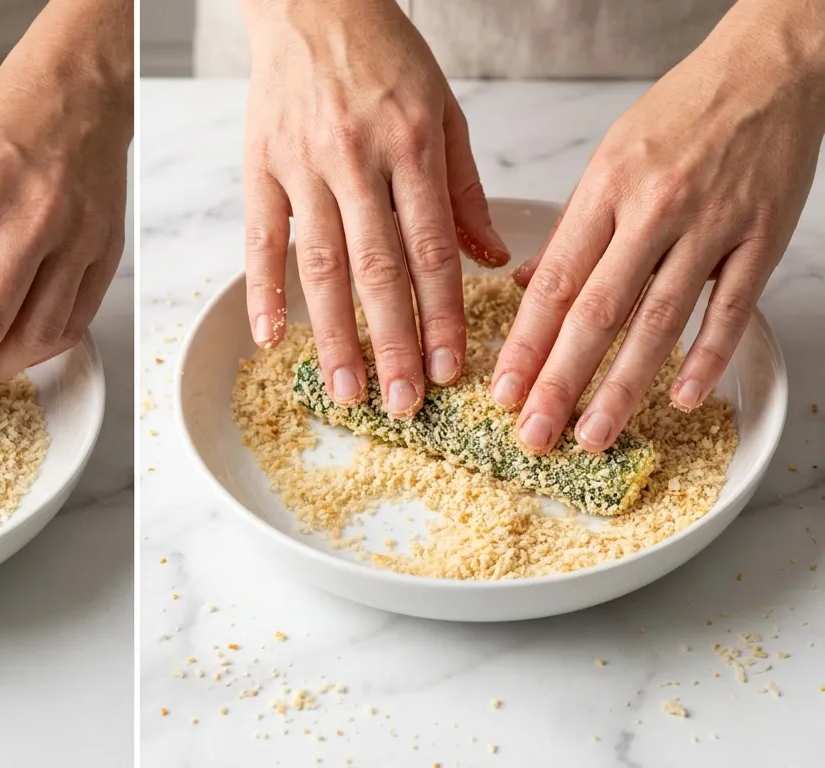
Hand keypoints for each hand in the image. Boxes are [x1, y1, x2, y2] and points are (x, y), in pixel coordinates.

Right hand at [240, 0, 507, 415]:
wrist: (313, 2)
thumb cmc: (385, 56)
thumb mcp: (444, 109)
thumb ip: (464, 189)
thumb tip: (493, 260)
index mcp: (412, 146)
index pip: (431, 248)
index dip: (440, 314)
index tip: (449, 369)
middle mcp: (357, 160)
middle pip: (377, 268)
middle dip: (391, 342)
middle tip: (400, 403)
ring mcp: (303, 165)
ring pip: (319, 264)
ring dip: (332, 334)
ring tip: (345, 389)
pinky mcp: (260, 166)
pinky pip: (260, 239)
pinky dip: (264, 291)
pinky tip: (272, 338)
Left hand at [495, 1, 824, 453]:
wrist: (769, 69)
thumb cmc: (681, 115)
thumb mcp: (609, 159)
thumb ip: (572, 229)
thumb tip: (524, 286)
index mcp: (604, 191)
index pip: (554, 282)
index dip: (525, 343)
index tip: (503, 391)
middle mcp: (653, 210)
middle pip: (596, 310)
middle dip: (560, 380)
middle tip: (536, 434)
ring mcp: (711, 225)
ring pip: (659, 318)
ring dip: (623, 385)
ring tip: (594, 434)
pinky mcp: (762, 236)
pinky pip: (731, 306)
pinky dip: (707, 355)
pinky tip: (681, 398)